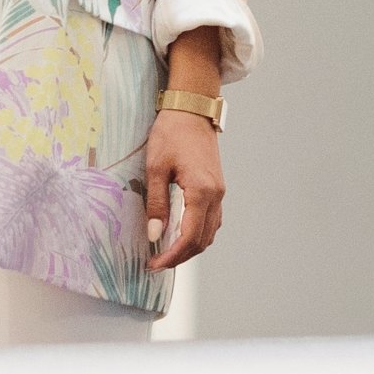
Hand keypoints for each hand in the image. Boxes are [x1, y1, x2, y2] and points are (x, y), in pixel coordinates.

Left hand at [144, 100, 223, 268]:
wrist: (192, 109)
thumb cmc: (172, 133)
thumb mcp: (156, 168)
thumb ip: (157, 204)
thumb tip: (154, 235)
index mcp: (202, 191)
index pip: (190, 237)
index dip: (172, 256)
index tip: (154, 264)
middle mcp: (216, 195)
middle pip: (202, 240)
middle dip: (180, 257)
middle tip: (156, 263)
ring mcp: (219, 192)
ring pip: (210, 232)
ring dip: (190, 247)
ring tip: (166, 253)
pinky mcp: (217, 188)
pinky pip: (212, 220)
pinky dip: (198, 234)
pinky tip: (180, 234)